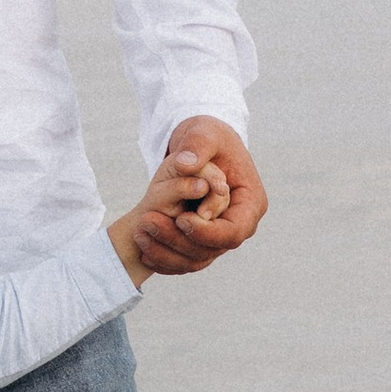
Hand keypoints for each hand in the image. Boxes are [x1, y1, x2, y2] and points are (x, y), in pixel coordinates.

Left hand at [125, 119, 267, 278]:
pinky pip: (185, 259)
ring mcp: (220, 234)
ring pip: (197, 257)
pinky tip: (142, 250)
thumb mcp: (205, 133)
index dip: (208, 232)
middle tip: (149, 222)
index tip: (181, 219)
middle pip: (214, 249)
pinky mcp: (202, 240)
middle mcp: (238, 223)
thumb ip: (198, 146)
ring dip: (167, 251)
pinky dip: (164, 258)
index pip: (234, 231)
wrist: (199, 146)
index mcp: (250, 202)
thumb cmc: (209, 138)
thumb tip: (187, 166)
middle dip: (180, 240)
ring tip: (140, 232)